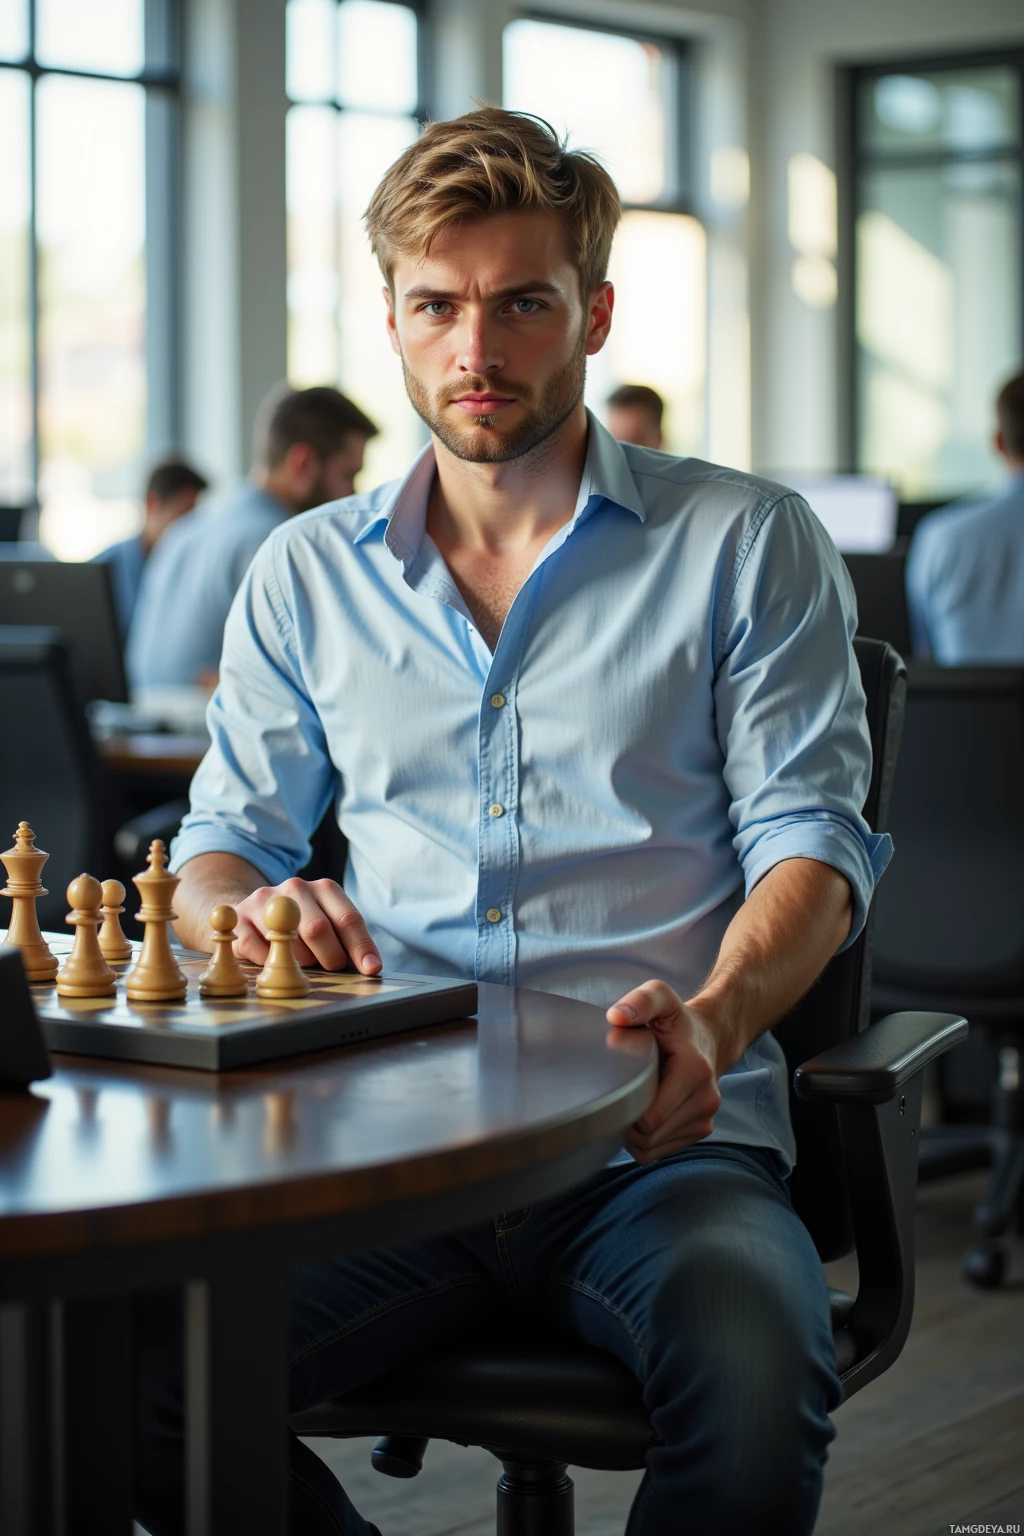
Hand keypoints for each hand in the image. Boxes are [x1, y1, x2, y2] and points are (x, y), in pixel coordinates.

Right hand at [233, 877, 381, 972]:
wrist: (250, 912)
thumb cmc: (300, 925)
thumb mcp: (328, 923)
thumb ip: (347, 940)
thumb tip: (370, 966)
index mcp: (323, 888)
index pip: (348, 918)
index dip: (360, 947)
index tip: (370, 969)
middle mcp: (294, 888)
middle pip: (317, 929)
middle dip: (330, 957)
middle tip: (332, 969)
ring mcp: (263, 901)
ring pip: (288, 941)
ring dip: (300, 963)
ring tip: (301, 962)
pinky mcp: (238, 919)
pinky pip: (258, 951)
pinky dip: (270, 964)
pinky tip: (274, 961)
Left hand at [606, 981, 721, 1163]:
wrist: (710, 1039)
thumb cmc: (677, 1022)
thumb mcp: (661, 999)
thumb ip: (640, 1001)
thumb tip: (616, 1017)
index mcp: (694, 1072)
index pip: (650, 1119)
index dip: (626, 1110)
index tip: (621, 1087)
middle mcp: (706, 1100)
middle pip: (649, 1137)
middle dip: (628, 1123)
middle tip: (623, 1094)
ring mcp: (705, 1119)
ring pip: (653, 1149)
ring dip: (635, 1134)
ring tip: (636, 1101)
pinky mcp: (702, 1130)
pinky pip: (660, 1151)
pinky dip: (647, 1140)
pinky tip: (646, 1113)